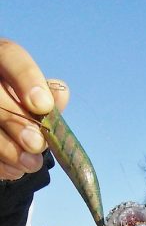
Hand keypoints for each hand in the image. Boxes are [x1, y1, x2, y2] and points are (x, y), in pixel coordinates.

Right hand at [0, 39, 68, 179]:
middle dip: (17, 121)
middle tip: (37, 144)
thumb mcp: (39, 101)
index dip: (26, 79)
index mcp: (2, 60)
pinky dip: (0, 163)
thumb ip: (49, 99)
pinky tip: (16, 170)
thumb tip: (60, 93)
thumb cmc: (26, 111)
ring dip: (8, 148)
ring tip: (31, 164)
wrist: (8, 135)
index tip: (44, 106)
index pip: (11, 56)